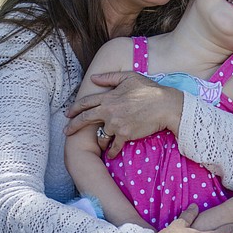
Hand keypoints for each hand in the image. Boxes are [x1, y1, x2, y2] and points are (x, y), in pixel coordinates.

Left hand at [65, 71, 182, 157]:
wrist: (165, 105)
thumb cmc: (149, 89)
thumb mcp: (129, 77)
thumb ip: (110, 77)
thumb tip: (93, 78)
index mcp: (108, 97)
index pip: (86, 102)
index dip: (74, 108)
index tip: (68, 113)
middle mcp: (109, 111)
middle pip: (85, 119)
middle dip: (73, 125)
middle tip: (67, 131)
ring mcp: (116, 124)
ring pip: (101, 134)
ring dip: (99, 140)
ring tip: (98, 143)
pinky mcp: (125, 134)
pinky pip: (114, 145)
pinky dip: (111, 151)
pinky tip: (109, 154)